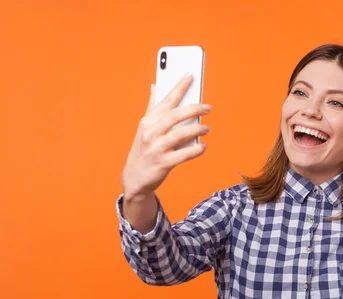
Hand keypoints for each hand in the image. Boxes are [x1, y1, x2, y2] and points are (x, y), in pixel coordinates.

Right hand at [121, 74, 210, 197]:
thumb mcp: (144, 127)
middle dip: (193, 109)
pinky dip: (196, 149)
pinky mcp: (163, 163)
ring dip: (197, 129)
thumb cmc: (143, 149)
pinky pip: (184, 154)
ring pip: (181, 134)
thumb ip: (152, 107)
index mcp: (148, 121)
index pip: (166, 100)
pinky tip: (203, 146)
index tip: (191, 75)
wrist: (134, 177)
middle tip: (207, 107)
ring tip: (206, 128)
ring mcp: (157, 148)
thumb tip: (154, 86)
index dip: (179, 87)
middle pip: (175, 115)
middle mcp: (151, 132)